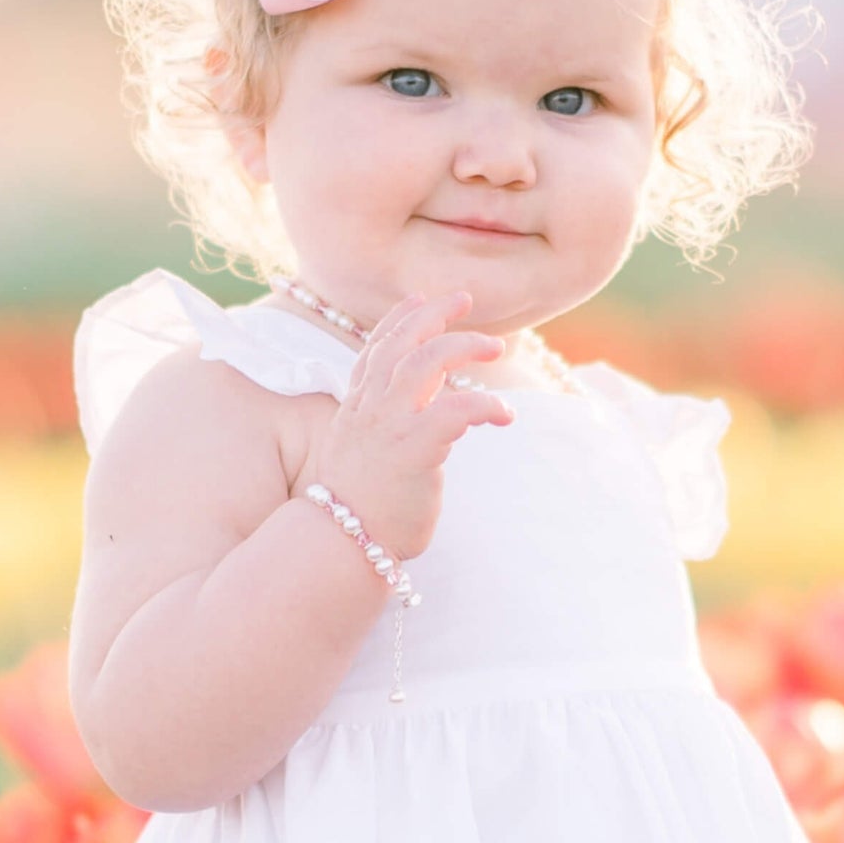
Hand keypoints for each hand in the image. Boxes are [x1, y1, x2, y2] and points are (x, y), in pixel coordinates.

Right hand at [299, 290, 513, 560]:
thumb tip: (414, 426)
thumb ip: (381, 431)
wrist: (339, 543)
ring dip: (463, 346)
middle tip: (464, 299)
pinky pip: (455, 411)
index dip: (398, 320)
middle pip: (402, 344)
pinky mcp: (414, 449)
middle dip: (433, 315)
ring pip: (425, 363)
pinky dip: (485, 406)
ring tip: (494, 347)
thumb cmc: (357, 511)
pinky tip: (505, 415)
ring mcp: (389, 425)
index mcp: (356, 408)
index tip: (419, 299)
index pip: (375, 349)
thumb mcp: (359, 457)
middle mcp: (370, 408)